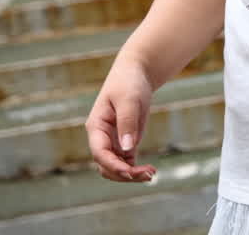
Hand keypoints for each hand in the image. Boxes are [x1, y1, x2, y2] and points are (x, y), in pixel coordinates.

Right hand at [86, 60, 155, 182]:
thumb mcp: (129, 99)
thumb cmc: (129, 83)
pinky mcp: (125, 142)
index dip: (112, 165)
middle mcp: (101, 138)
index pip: (99, 153)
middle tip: (147, 175)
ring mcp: (112, 141)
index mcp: (96, 127)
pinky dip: (135, 169)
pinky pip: (126, 162)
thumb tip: (128, 149)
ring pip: (116, 167)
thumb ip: (127, 122)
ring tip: (151, 174)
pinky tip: (150, 171)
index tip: (129, 172)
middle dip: (124, 174)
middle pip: (106, 165)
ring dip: (130, 175)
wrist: (135, 73)